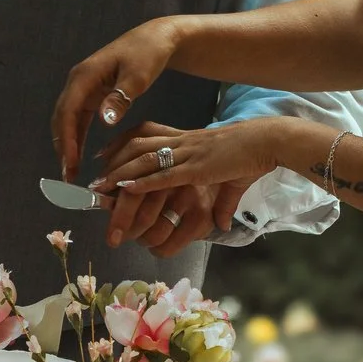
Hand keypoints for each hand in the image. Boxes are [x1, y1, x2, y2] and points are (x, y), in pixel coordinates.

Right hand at [52, 18, 185, 177]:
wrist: (156, 38)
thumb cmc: (148, 53)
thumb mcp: (138, 75)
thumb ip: (120, 97)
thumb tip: (103, 120)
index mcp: (84, 76)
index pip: (68, 112)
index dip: (67, 139)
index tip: (70, 162)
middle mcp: (78, 82)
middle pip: (62, 118)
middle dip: (63, 147)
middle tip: (67, 176)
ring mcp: (84, 88)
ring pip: (68, 121)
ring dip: (67, 145)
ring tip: (70, 172)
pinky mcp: (92, 94)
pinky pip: (79, 119)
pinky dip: (77, 138)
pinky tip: (78, 157)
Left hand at [95, 120, 292, 247]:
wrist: (268, 141)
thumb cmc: (252, 156)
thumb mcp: (232, 180)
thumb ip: (223, 202)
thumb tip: (222, 225)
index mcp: (187, 139)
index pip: (145, 136)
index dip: (122, 146)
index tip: (103, 158)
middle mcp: (182, 142)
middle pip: (137, 147)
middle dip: (113, 163)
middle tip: (94, 180)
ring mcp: (188, 154)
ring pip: (145, 160)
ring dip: (120, 174)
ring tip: (100, 188)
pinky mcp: (198, 167)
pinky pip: (165, 174)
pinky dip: (143, 182)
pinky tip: (126, 189)